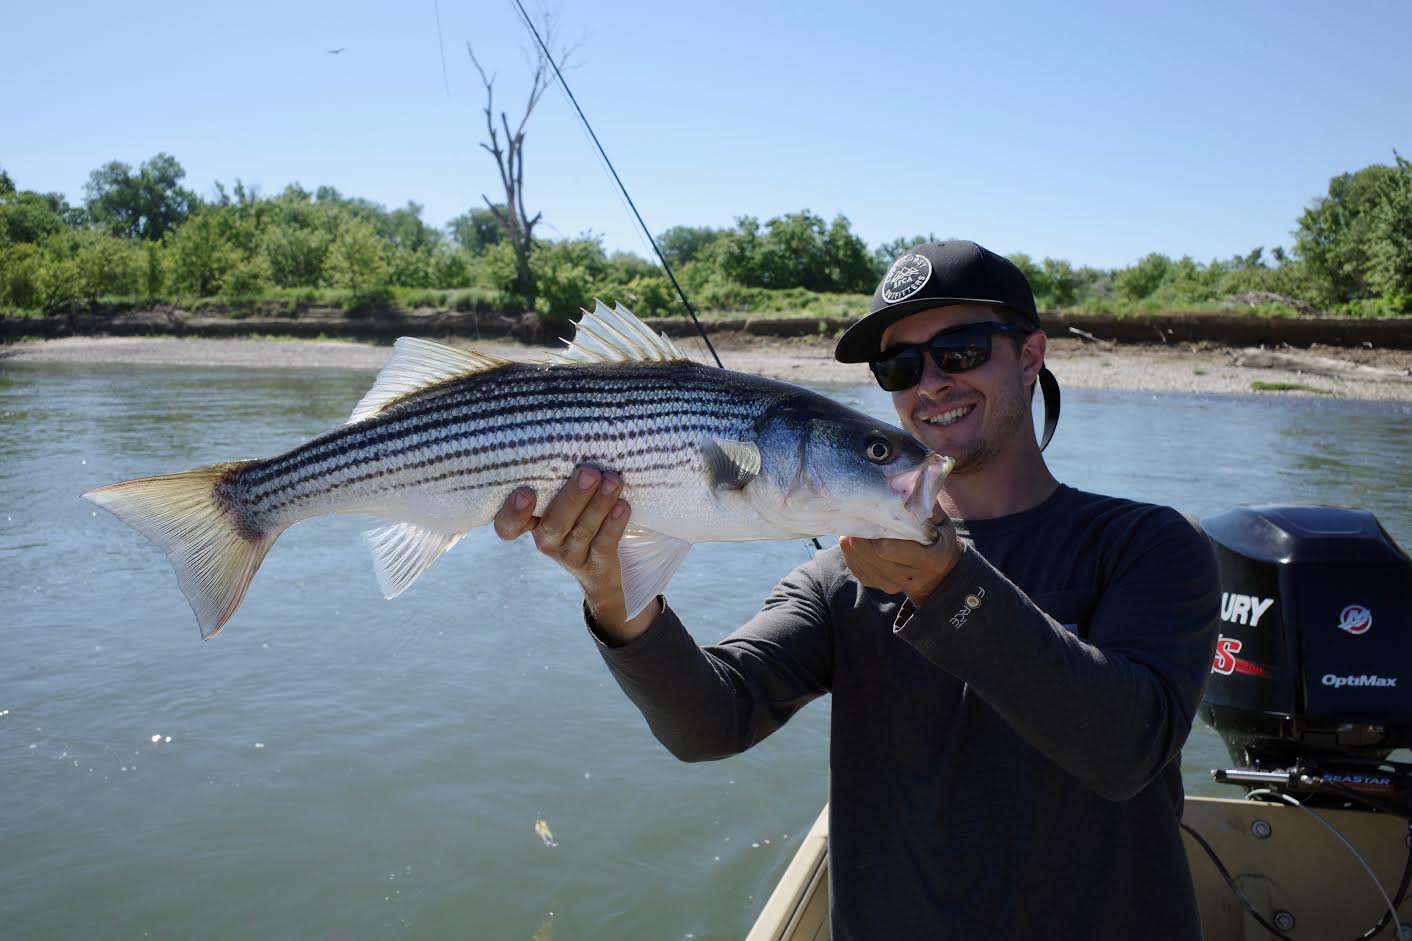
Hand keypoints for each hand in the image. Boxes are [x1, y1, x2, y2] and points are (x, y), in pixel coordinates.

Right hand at [492, 464, 658, 643]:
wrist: (603, 561)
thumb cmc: (579, 509)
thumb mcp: (563, 494)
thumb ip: (559, 472)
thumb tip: (569, 429)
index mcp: (531, 520)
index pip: (508, 525)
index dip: (513, 513)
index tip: (525, 492)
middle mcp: (546, 539)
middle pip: (553, 523)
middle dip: (572, 497)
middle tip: (589, 472)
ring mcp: (569, 555)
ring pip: (582, 531)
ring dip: (598, 505)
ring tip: (613, 482)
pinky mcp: (595, 566)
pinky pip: (603, 545)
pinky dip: (613, 525)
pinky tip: (623, 506)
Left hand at [838, 514, 963, 606]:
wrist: (940, 572)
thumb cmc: (939, 538)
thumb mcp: (941, 521)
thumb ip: (925, 505)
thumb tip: (906, 484)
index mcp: (931, 559)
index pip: (889, 548)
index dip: (877, 530)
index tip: (874, 512)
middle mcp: (911, 578)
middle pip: (870, 553)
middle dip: (861, 532)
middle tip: (859, 513)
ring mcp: (893, 585)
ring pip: (858, 560)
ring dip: (854, 540)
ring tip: (858, 523)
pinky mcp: (878, 585)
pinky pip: (854, 566)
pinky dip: (852, 551)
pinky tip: (858, 538)